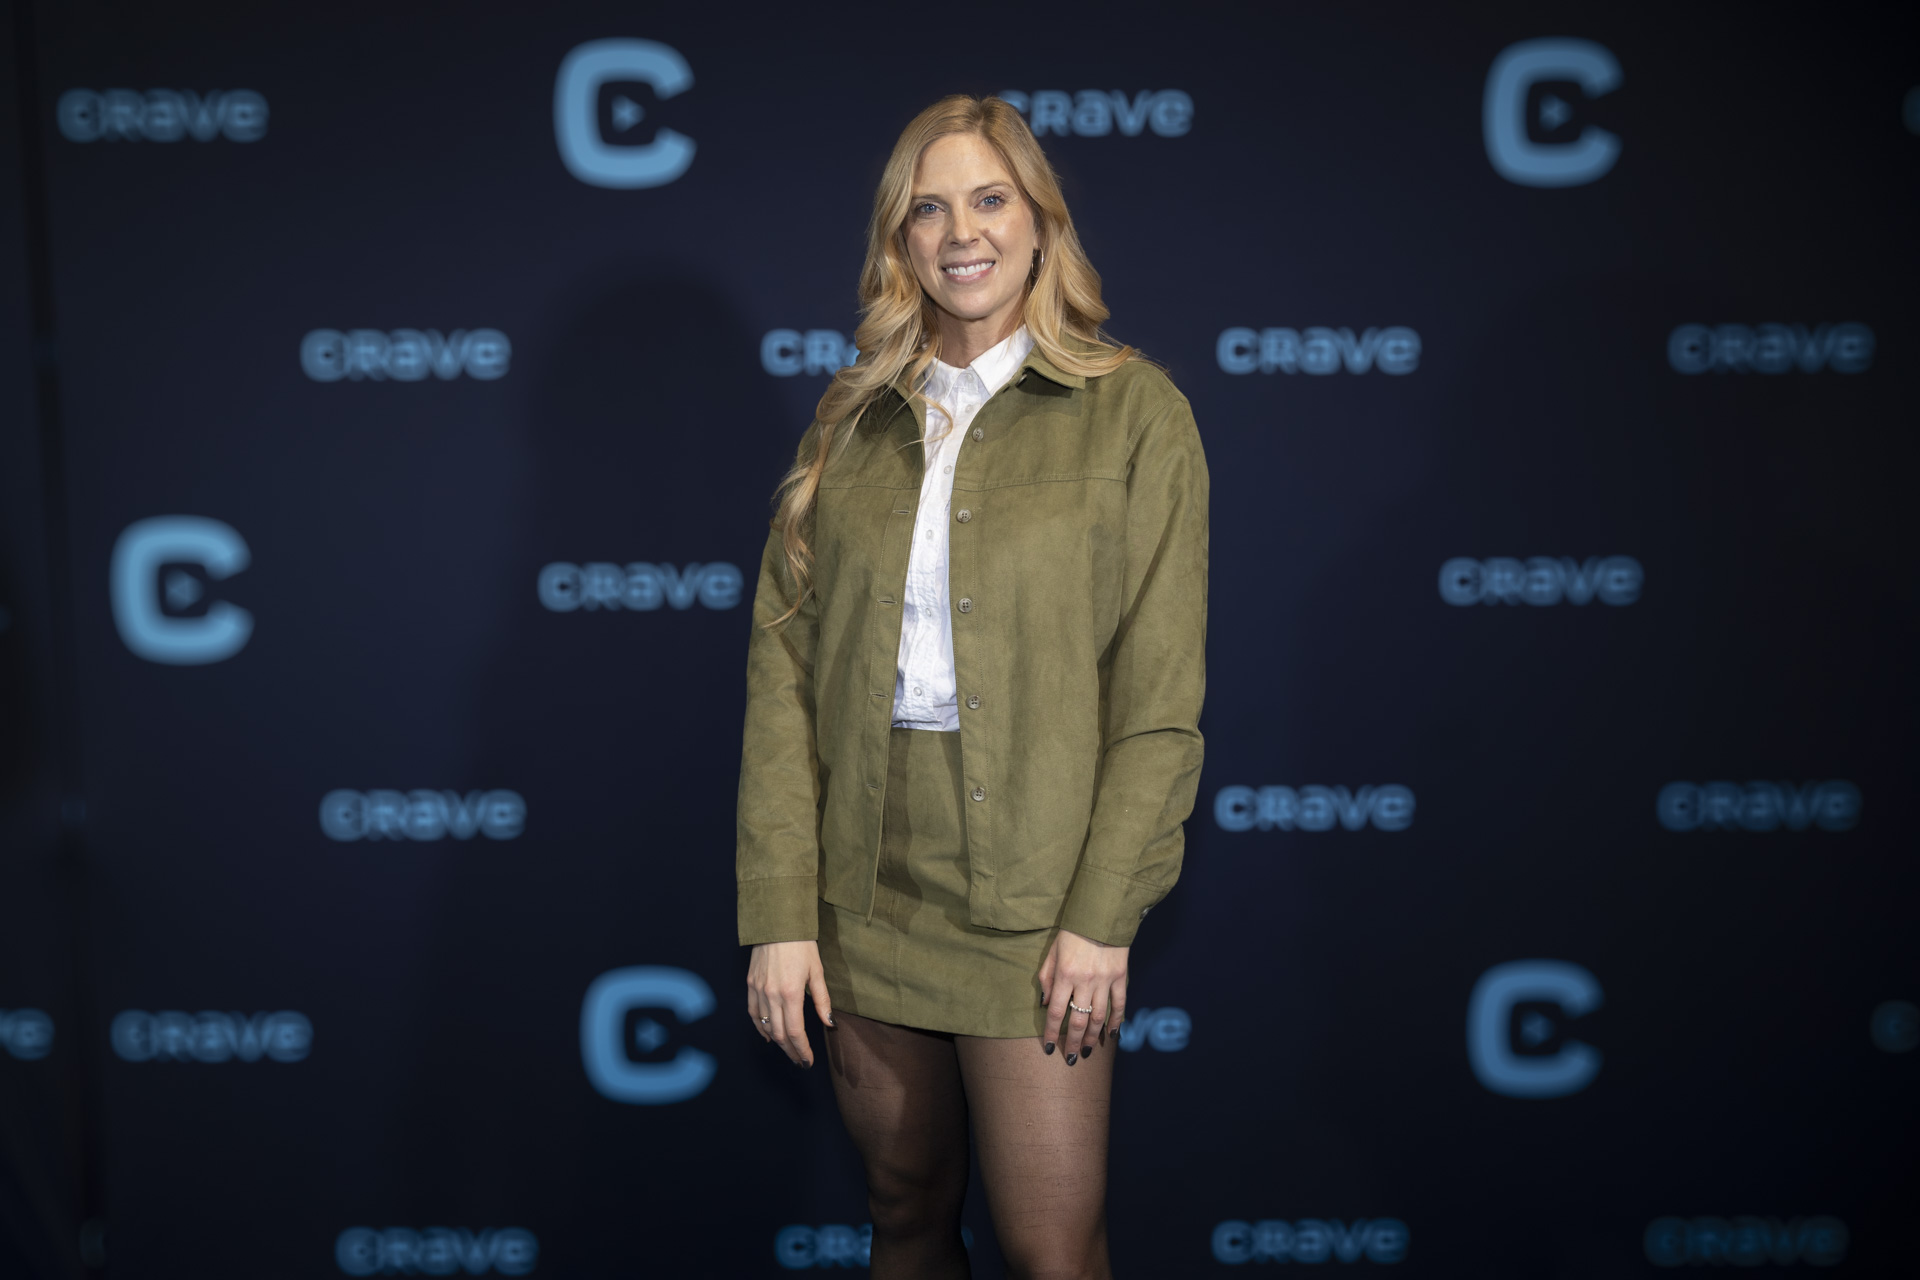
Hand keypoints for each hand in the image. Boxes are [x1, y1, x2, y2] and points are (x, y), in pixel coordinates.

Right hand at [746, 940, 832, 1066]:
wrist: (777, 923)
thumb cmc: (801, 945)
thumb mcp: (817, 971)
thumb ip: (822, 1000)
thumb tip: (830, 1023)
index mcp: (791, 994)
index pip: (796, 1032)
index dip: (802, 1050)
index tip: (808, 1061)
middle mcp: (771, 996)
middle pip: (780, 1034)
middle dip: (791, 1051)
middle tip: (800, 1060)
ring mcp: (758, 990)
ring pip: (765, 1027)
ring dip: (777, 1042)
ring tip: (788, 1050)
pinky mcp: (750, 984)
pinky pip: (752, 1013)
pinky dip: (760, 1027)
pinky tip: (768, 1034)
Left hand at [1038, 928, 1127, 1065]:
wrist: (1102, 916)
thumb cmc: (1073, 933)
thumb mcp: (1053, 952)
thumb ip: (1047, 978)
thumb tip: (1047, 1004)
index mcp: (1065, 975)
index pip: (1056, 1012)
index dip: (1052, 1032)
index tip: (1049, 1047)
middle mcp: (1084, 981)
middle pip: (1078, 1020)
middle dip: (1072, 1042)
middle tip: (1070, 1058)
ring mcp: (1104, 981)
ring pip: (1098, 1017)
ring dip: (1092, 1037)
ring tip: (1086, 1051)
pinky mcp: (1120, 978)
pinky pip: (1119, 1004)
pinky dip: (1116, 1021)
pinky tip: (1111, 1034)